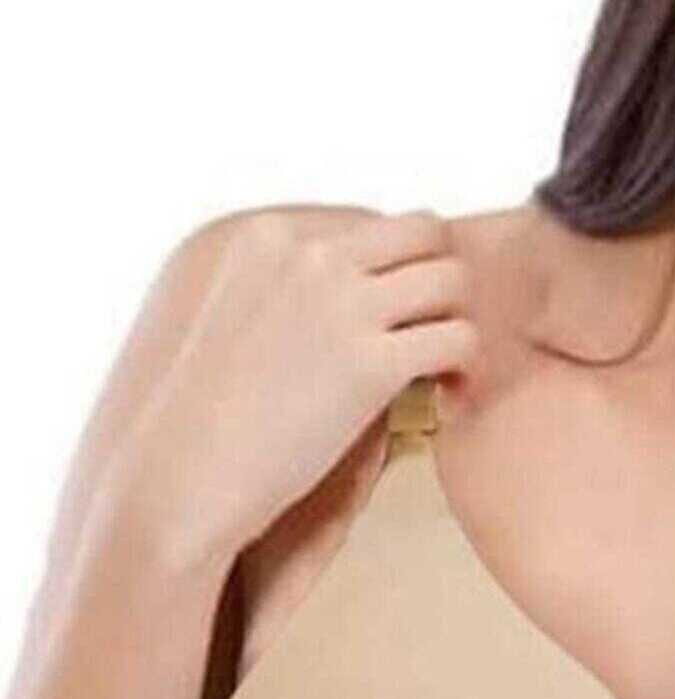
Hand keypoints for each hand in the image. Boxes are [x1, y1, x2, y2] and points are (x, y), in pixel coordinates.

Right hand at [127, 207, 479, 559]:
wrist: (182, 475)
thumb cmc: (205, 416)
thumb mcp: (235, 316)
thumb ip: (290, 288)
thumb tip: (361, 296)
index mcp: (268, 236)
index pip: (372, 223)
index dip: (396, 270)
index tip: (395, 316)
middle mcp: (309, 256)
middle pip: (424, 231)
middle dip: (442, 278)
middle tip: (436, 330)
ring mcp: (342, 306)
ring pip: (452, 279)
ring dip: (461, 320)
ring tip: (447, 370)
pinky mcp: (372, 363)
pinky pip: (458, 339)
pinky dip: (468, 370)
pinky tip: (450, 400)